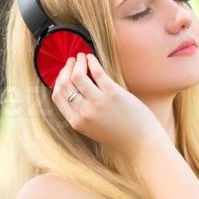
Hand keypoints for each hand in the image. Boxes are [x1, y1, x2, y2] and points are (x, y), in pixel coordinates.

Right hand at [50, 53, 164, 156]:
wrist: (141, 142)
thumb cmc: (119, 134)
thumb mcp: (92, 128)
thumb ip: (81, 113)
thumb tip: (74, 88)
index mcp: (76, 122)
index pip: (57, 96)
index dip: (58, 81)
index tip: (63, 73)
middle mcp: (84, 113)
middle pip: (65, 84)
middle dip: (66, 69)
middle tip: (72, 61)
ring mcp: (98, 102)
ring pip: (78, 75)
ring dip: (78, 62)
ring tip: (81, 56)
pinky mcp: (113, 93)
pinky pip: (97, 72)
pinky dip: (92, 61)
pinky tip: (92, 58)